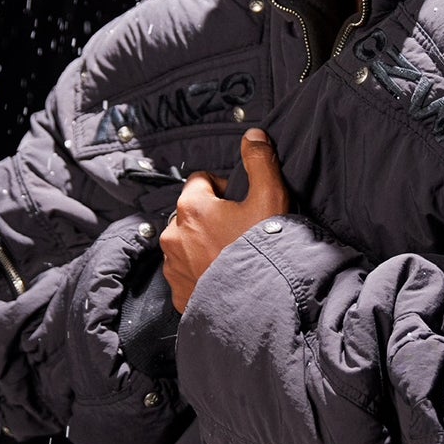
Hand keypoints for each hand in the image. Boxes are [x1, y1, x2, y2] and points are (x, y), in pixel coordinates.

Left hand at [159, 128, 291, 312]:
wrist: (259, 307)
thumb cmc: (263, 252)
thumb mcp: (270, 199)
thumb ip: (261, 162)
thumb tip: (253, 136)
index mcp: (191, 208)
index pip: (201, 180)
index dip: (222, 188)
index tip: (240, 203)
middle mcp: (174, 235)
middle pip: (191, 213)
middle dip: (211, 218)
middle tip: (240, 231)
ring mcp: (173, 266)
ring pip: (186, 244)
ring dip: (203, 245)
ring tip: (232, 256)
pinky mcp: (178, 293)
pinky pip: (186, 274)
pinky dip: (201, 273)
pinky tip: (224, 276)